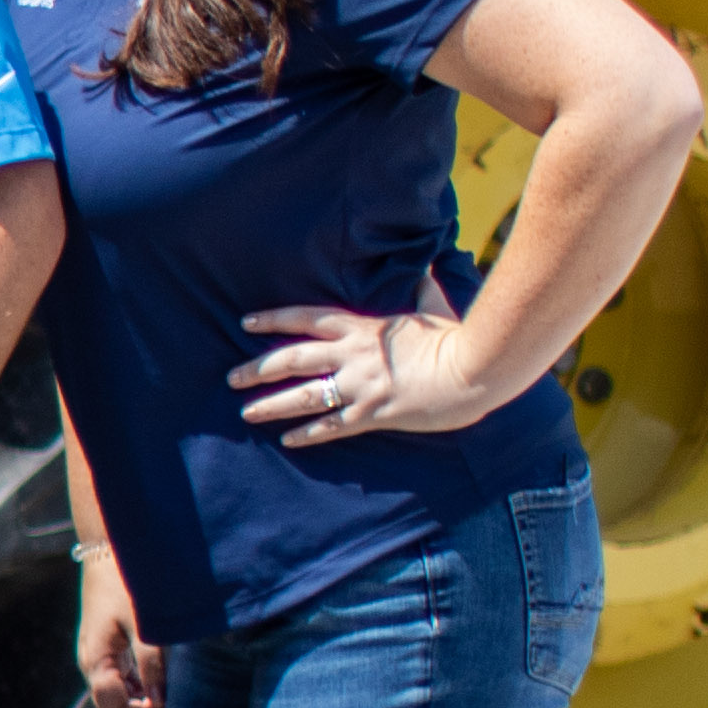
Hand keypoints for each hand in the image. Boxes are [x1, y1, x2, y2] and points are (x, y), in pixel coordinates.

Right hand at [76, 546, 164, 707]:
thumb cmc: (126, 584)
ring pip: (119, 697)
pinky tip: (162, 670)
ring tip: (172, 681)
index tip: (171, 703)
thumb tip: (160, 701)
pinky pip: (121, 681)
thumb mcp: (143, 624)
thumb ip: (151, 663)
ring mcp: (97, 659)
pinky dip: (141, 685)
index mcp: (96, 661)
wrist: (107, 552)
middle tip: (175, 696)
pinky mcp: (106, 651)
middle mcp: (92, 665)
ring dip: (144, 698)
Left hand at [234, 286, 491, 445]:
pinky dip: (307, 435)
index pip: (306, 319)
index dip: (273, 319)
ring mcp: (360, 386)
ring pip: (304, 396)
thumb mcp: (436, 309)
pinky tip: (287, 441)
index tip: (246, 322)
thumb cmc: (458, 338)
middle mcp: (353, 356)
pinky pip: (331, 426)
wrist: (476, 369)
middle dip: (258, 369)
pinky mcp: (373, 414)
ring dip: (272, 405)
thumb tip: (427, 266)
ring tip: (246, 412)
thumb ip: (425, 290)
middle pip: (293, 359)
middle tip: (231, 378)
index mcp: (363, 328)